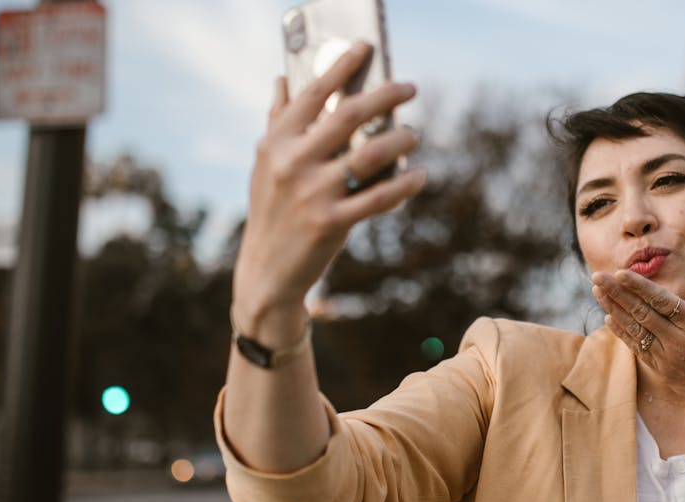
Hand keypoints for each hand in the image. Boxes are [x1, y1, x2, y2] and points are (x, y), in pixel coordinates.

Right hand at [234, 42, 426, 332]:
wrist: (266, 271)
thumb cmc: (272, 211)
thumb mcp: (266, 165)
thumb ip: (277, 122)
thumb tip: (281, 79)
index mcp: (276, 142)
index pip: (313, 94)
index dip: (341, 67)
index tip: (365, 48)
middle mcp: (292, 162)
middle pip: (348, 116)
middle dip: (385, 96)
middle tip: (409, 88)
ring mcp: (312, 193)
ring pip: (370, 154)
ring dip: (400, 139)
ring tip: (413, 135)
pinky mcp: (331, 222)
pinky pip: (379, 197)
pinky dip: (405, 184)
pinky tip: (419, 176)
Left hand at [590, 263, 684, 412]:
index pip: (661, 300)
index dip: (639, 286)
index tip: (619, 273)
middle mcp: (678, 340)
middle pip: (641, 312)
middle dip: (617, 292)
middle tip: (597, 276)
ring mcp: (667, 356)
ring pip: (635, 329)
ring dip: (614, 309)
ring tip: (597, 292)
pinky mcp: (662, 370)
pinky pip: (637, 348)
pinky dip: (623, 334)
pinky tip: (609, 319)